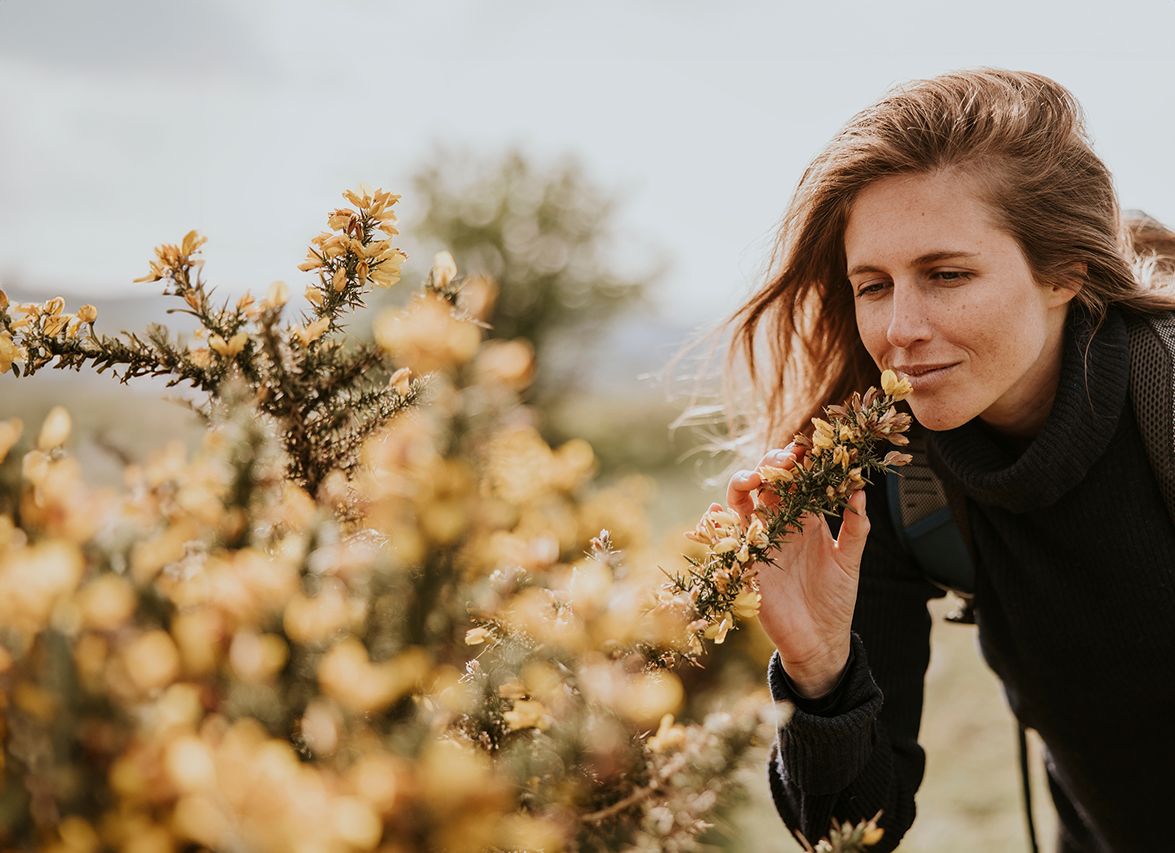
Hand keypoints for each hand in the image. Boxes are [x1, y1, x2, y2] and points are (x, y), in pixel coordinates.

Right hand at [724, 443, 869, 697]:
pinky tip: (714, 513)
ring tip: (752, 479)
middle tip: (784, 462)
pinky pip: (726, 538)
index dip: (801, 461)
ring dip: (742, 484)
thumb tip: (860, 489)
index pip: (799, 479)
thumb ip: (855, 527)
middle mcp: (781, 523)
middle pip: (767, 481)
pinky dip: (715, 523)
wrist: (820, 640)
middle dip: (772, 465)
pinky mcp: (746, 561)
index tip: (809, 449)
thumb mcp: (850, 561)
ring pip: (742, 500)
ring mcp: (761, 540)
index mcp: (807, 518)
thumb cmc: (836, 600)